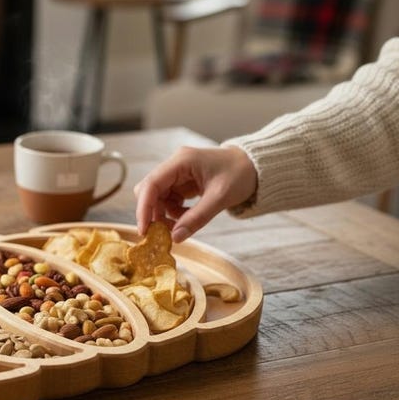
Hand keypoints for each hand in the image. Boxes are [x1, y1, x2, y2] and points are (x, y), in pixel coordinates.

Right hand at [133, 145, 257, 241]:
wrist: (255, 167)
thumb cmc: (240, 174)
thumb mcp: (220, 198)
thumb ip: (197, 218)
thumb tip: (175, 238)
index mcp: (181, 161)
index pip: (151, 184)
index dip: (143, 208)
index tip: (144, 230)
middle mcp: (175, 165)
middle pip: (150, 191)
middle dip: (153, 213)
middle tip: (163, 233)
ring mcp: (177, 174)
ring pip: (157, 198)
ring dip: (164, 215)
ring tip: (181, 226)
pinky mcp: (181, 183)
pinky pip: (168, 201)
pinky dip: (173, 213)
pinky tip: (187, 217)